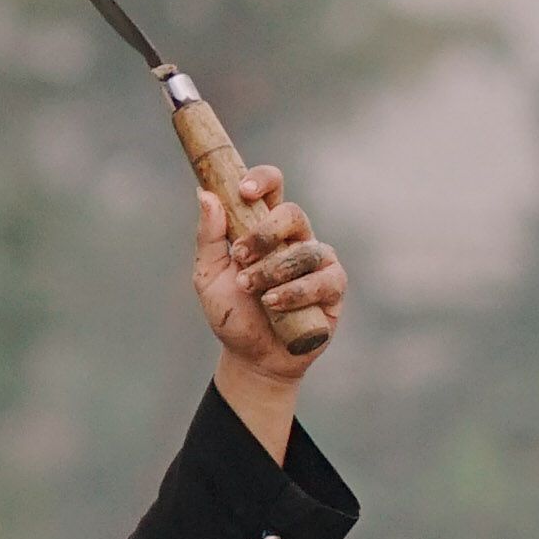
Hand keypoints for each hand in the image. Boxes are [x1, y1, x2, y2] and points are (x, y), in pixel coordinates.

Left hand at [194, 160, 342, 457]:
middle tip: (240, 256)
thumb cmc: (231, 312)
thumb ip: (209, 237)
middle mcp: (295, 239)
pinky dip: (295, 291)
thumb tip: (205, 194)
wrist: (251, 358)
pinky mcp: (332, 289)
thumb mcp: (208, 275)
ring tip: (251, 289)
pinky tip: (274, 304)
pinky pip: (323, 279)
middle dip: (265, 232)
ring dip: (273, 270)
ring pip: (305, 249)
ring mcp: (317, 262)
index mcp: (264, 226)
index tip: (243, 192)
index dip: (261, 180)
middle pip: (292, 213)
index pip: (272, 187)